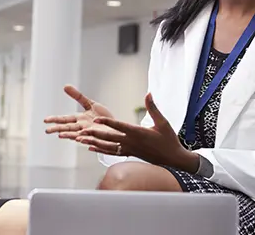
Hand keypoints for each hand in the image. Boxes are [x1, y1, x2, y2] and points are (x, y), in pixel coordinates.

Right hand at [44, 85, 114, 139]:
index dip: (55, 120)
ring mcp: (90, 134)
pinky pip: (90, 139)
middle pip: (68, 128)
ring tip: (60, 135)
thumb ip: (77, 96)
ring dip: (69, 135)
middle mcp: (82, 127)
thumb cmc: (103, 117)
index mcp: (79, 119)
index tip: (45, 120)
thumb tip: (65, 86)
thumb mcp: (90, 104)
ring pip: (77, 135)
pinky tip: (79, 139)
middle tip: (47, 130)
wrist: (116, 126)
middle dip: (58, 129)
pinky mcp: (98, 138)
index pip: (65, 119)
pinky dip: (84, 139)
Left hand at [76, 93, 198, 171]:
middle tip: (81, 131)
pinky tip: (91, 147)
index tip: (95, 119)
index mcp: (138, 133)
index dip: (107, 123)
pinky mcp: (130, 154)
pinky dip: (101, 150)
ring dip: (94, 142)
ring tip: (81, 139)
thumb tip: (148, 94)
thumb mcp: (163, 122)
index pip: (119, 126)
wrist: (173, 159)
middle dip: (95, 134)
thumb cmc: (169, 140)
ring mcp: (129, 149)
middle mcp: (131, 142)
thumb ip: (153, 108)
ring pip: (108, 146)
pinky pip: (112, 152)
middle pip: (110, 137)